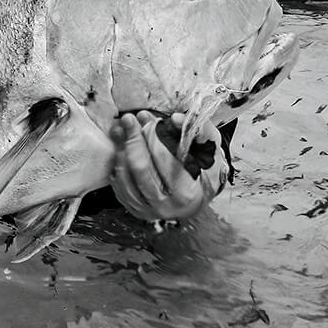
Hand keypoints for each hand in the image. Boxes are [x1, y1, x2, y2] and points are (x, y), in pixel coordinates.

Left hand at [110, 111, 227, 222]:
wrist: (199, 199)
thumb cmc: (206, 172)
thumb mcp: (211, 151)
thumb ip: (198, 131)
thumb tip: (175, 119)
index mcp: (186, 193)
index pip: (163, 160)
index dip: (152, 135)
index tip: (144, 116)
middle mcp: (166, 206)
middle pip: (140, 168)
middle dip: (132, 140)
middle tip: (128, 119)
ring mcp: (148, 211)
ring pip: (125, 178)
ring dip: (120, 150)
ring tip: (119, 130)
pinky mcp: (136, 210)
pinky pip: (119, 187)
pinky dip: (117, 166)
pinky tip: (119, 150)